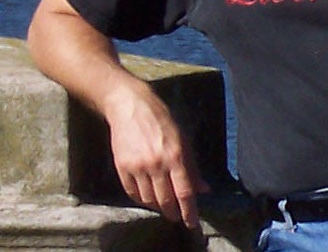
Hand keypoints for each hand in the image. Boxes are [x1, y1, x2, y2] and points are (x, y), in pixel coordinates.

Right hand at [105, 84, 210, 228]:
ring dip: (157, 206)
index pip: (184, 191)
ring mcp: (138, 166)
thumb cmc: (162, 119)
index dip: (189, 210)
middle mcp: (156, 163)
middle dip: (173, 212)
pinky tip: (148, 198)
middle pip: (166, 199)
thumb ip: (192, 166)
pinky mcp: (122, 167)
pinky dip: (141, 199)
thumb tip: (203, 188)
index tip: (192, 223)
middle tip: (177, 217)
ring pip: (149, 199)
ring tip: (163, 206)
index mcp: (175, 154)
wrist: (130, 106)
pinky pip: (132, 193)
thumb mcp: (183, 138)